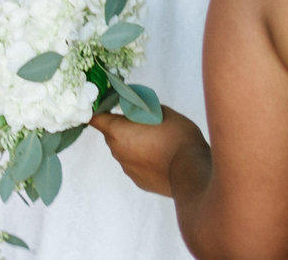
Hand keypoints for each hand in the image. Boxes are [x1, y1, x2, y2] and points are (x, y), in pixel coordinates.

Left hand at [90, 106, 208, 199]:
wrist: (192, 174)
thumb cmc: (177, 138)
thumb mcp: (162, 112)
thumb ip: (144, 107)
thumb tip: (137, 106)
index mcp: (118, 132)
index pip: (96, 119)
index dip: (99, 110)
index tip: (108, 105)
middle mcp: (118, 152)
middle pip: (112, 134)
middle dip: (123, 126)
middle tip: (144, 121)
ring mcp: (128, 169)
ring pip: (125, 150)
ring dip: (134, 144)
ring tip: (158, 141)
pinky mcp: (139, 182)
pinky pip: (136, 165)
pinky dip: (144, 159)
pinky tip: (162, 157)